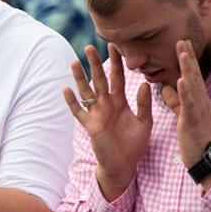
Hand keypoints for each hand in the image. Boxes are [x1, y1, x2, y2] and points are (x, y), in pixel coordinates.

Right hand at [62, 44, 152, 198]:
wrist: (124, 165)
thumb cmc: (134, 144)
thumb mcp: (145, 122)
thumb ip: (144, 103)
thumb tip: (145, 83)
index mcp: (121, 101)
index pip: (118, 77)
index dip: (116, 62)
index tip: (114, 46)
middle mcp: (106, 104)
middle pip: (99, 79)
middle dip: (95, 63)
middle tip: (90, 47)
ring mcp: (96, 113)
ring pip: (86, 91)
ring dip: (80, 77)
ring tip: (75, 62)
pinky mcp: (90, 125)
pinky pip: (78, 111)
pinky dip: (72, 101)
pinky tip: (65, 90)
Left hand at [160, 40, 210, 168]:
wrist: (203, 157)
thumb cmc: (193, 136)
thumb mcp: (182, 114)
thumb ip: (175, 100)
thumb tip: (166, 87)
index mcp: (195, 98)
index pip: (190, 74)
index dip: (185, 59)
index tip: (180, 42)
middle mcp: (199, 100)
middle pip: (192, 75)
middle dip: (187, 56)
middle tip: (181, 38)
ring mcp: (197, 109)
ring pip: (192, 85)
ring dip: (187, 68)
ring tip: (181, 52)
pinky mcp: (193, 120)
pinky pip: (189, 104)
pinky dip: (185, 91)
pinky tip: (181, 80)